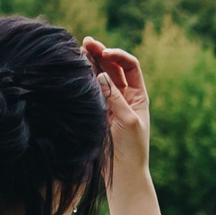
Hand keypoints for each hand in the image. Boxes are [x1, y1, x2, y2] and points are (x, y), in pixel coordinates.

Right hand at [82, 38, 147, 171]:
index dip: (118, 56)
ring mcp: (109, 103)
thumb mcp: (128, 120)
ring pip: (99, 77)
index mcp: (138, 96)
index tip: (105, 53)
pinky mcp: (97, 111)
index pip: (130, 66)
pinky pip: (90, 91)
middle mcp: (124, 96)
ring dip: (90, 63)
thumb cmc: (132, 148)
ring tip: (78, 50)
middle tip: (86, 42)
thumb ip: (115, 97)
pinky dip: (84, 79)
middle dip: (100, 53)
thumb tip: (100, 74)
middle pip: (112, 67)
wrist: (123, 172)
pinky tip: (76, 69)